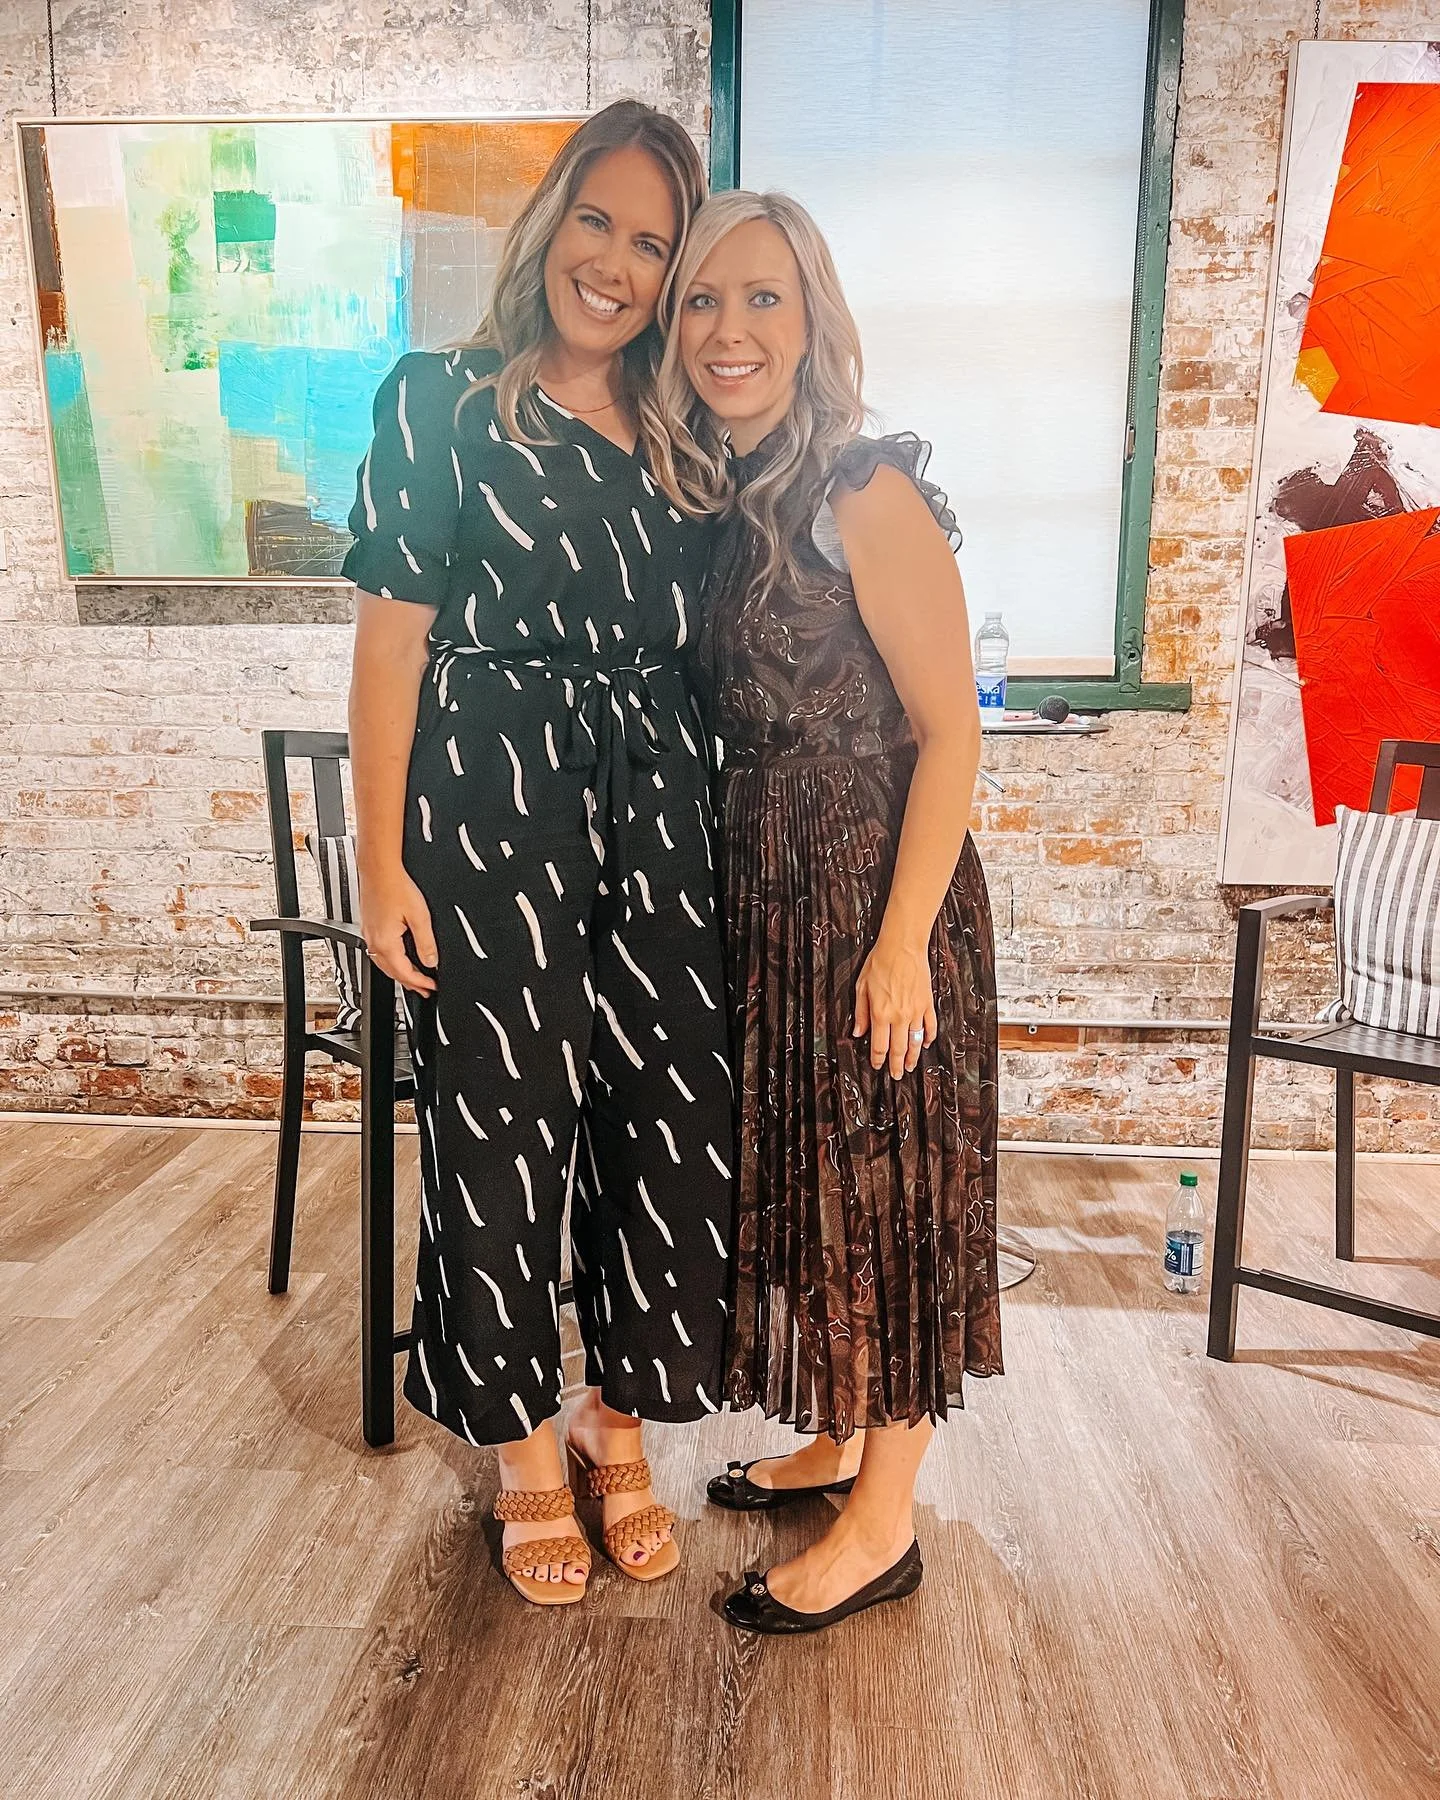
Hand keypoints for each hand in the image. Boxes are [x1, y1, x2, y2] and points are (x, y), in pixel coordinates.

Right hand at [359, 864, 437, 995]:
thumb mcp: (420, 917)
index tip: (432, 988)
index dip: (420, 983)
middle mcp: (374, 941)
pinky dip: (390, 961)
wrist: (378, 868)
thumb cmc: (396, 886)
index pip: (404, 973)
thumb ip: (426, 942)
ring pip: (383, 964)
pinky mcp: (368, 925)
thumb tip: (431, 961)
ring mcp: (369, 934)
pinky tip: (397, 958)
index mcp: (386, 943)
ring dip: (399, 973)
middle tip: (424, 990)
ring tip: (413, 978)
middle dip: (410, 983)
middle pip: (392, 972)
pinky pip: (378, 952)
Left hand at [852, 932, 937, 1078]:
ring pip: (915, 1041)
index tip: (877, 1066)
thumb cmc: (879, 963)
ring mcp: (915, 1011)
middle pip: (898, 1049)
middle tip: (897, 1075)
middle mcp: (898, 1016)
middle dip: (896, 1065)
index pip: (879, 1046)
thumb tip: (858, 1032)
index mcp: (880, 1014)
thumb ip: (861, 1013)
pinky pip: (930, 1026)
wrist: (902, 947)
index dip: (878, 1059)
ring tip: (910, 1066)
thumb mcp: (861, 987)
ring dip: (913, 1056)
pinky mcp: (926, 1004)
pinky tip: (925, 1044)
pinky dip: (928, 1037)